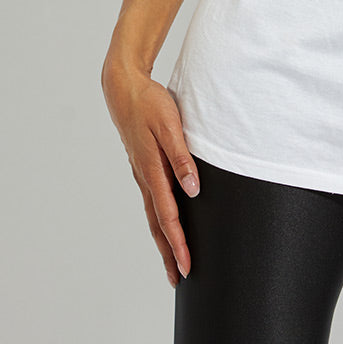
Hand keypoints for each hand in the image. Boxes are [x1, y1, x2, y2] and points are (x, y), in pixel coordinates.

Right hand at [101, 59, 200, 287]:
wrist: (124, 88)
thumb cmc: (149, 104)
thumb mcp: (170, 126)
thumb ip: (182, 158)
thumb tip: (193, 189)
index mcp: (152, 170)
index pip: (168, 215)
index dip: (178, 243)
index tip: (186, 266)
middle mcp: (145, 177)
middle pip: (157, 223)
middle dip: (168, 252)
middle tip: (177, 278)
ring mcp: (142, 172)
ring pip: (153, 213)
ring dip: (163, 238)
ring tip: (171, 260)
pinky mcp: (143, 165)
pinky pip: (152, 199)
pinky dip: (159, 218)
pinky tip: (164, 222)